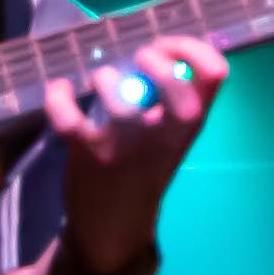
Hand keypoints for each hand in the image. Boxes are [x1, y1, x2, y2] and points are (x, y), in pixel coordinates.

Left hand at [42, 33, 225, 268]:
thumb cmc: (143, 170)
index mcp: (188, 127)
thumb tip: (164, 48)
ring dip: (106, 78)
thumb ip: (175, 99)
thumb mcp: (171, 138)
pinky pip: (68, 117)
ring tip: (102, 81)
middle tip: (138, 60)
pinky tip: (61, 90)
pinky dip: (58, 97)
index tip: (170, 46)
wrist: (113, 228)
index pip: (215, 74)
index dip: (193, 47)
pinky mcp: (88, 155)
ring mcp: (125, 147)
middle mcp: (164, 137)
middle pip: (177, 88)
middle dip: (156, 60)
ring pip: (119, 101)